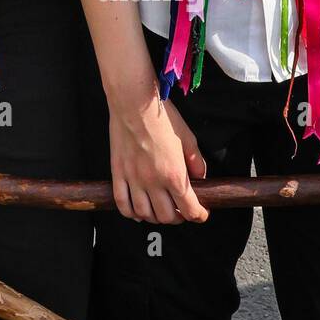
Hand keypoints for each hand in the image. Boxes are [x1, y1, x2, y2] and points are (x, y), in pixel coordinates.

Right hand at [108, 94, 208, 223]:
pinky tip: (137, 210)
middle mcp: (154, 181)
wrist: (134, 102)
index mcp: (174, 175)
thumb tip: (200, 176)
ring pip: (144, 213)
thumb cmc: (161, 116)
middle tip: (180, 209)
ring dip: (155, 217)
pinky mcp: (118, 172)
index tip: (201, 213)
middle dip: (177, 217)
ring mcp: (133, 178)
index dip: (199, 215)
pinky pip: (122, 202)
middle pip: (166, 216)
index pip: (190, 209)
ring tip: (159, 209)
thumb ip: (196, 161)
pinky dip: (130, 212)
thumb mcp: (187, 138)